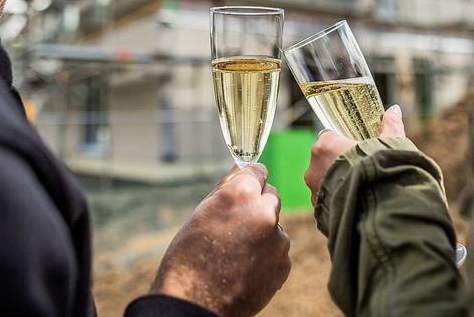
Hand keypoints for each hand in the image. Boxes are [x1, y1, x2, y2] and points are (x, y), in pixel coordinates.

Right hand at [150, 164, 290, 316]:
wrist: (194, 304)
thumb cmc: (189, 256)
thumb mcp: (202, 212)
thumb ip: (226, 187)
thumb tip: (240, 169)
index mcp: (242, 194)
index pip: (258, 170)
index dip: (250, 179)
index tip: (246, 187)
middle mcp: (265, 212)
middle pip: (271, 195)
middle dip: (258, 204)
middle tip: (237, 223)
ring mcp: (277, 239)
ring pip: (275, 224)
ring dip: (263, 231)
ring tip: (237, 251)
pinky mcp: (284, 264)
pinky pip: (278, 249)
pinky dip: (267, 254)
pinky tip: (245, 266)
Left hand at [304, 105, 404, 204]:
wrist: (380, 211)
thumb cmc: (382, 171)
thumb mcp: (390, 145)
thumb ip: (390, 126)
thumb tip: (394, 109)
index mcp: (325, 146)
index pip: (327, 137)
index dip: (340, 142)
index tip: (354, 148)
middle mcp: (313, 168)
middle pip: (324, 160)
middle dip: (339, 164)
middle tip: (360, 168)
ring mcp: (314, 191)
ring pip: (324, 182)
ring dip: (338, 183)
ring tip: (361, 188)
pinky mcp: (319, 212)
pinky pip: (328, 202)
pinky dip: (339, 201)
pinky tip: (357, 204)